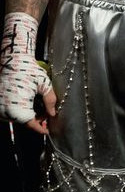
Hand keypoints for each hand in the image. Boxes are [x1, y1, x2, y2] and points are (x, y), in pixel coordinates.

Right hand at [0, 13, 56, 134]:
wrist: (13, 60)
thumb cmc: (29, 70)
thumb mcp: (44, 84)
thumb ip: (50, 100)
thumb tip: (53, 113)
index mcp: (17, 109)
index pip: (30, 125)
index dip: (41, 128)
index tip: (48, 130)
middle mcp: (6, 111)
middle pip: (24, 121)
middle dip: (37, 120)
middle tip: (48, 115)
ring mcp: (1, 108)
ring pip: (18, 117)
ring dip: (30, 114)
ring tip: (42, 108)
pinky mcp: (0, 103)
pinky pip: (12, 111)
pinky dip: (22, 110)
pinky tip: (31, 103)